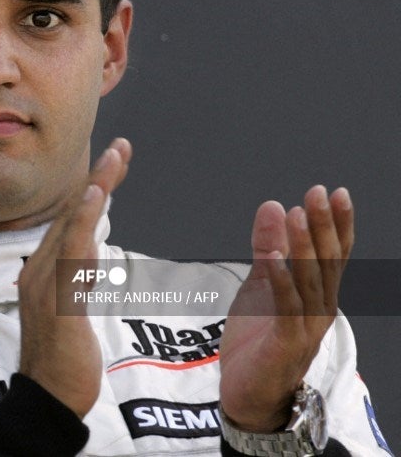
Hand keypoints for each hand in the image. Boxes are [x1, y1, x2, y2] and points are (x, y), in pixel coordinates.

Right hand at [17, 138, 131, 417]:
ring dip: (94, 192)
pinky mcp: (60, 302)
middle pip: (70, 214)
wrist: (47, 398)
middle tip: (121, 147)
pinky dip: (83, 224)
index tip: (113, 161)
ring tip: (113, 162)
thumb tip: (86, 255)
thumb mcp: (68, 309)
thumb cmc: (60, 358)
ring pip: (71, 228)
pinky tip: (96, 202)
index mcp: (43, 269)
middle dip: (98, 178)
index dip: (92, 188)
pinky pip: (72, 255)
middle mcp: (39, 270)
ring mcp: (46, 285)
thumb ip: (74, 278)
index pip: (70, 220)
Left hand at [219, 185, 353, 431]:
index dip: (337, 224)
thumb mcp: (261, 284)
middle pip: (326, 262)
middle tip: (318, 192)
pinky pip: (285, 307)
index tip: (337, 192)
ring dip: (303, 246)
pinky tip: (271, 257)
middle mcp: (319, 309)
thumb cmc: (258, 339)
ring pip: (309, 281)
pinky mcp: (285, 343)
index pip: (334, 254)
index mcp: (317, 295)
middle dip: (323, 226)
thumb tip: (274, 205)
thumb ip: (268, 247)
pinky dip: (279, 280)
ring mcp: (305, 327)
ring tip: (296, 213)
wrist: (247, 393)